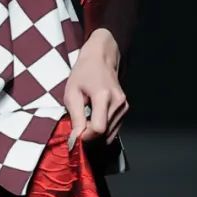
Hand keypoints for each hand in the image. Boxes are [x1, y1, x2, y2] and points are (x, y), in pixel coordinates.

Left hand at [63, 29, 127, 152]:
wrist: (100, 59)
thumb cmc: (84, 72)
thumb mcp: (72, 93)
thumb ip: (75, 117)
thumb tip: (77, 138)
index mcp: (103, 96)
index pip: (99, 129)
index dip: (86, 136)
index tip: (77, 134)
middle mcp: (118, 102)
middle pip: (104, 134)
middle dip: (90, 136)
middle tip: (78, 128)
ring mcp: (124, 106)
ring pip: (110, 134)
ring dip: (96, 134)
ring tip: (86, 121)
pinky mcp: (125, 109)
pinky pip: (114, 128)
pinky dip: (103, 130)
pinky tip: (94, 120)